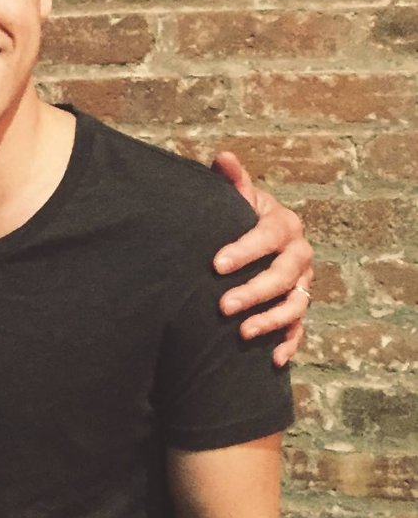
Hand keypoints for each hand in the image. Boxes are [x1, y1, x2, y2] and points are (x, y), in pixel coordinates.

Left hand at [211, 152, 313, 366]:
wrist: (253, 237)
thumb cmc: (238, 215)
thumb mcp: (236, 198)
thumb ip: (231, 181)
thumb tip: (223, 157)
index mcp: (283, 225)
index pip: (267, 237)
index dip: (244, 250)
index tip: (215, 265)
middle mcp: (299, 254)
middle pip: (283, 275)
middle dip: (253, 291)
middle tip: (221, 305)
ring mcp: (302, 282)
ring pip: (295, 304)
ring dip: (270, 320)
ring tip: (241, 332)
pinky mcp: (297, 305)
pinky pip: (299, 328)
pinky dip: (289, 343)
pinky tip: (273, 360)